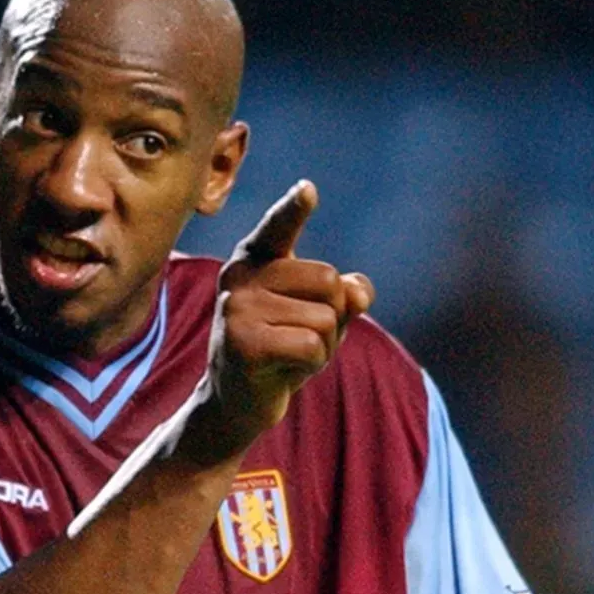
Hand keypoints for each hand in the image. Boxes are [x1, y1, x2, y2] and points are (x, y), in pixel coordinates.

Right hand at [199, 180, 374, 456]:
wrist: (235, 403)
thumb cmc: (281, 350)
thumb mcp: (318, 316)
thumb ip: (343, 296)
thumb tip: (358, 291)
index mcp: (255, 259)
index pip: (278, 227)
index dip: (293, 209)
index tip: (308, 189)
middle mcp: (239, 275)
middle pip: (328, 281)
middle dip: (333, 317)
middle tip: (300, 338)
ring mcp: (236, 308)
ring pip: (324, 319)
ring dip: (322, 348)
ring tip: (288, 357)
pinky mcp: (242, 343)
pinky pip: (311, 347)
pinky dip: (311, 365)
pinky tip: (282, 372)